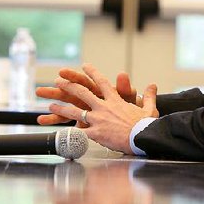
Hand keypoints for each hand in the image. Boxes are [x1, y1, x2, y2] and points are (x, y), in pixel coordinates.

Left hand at [39, 63, 157, 153]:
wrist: (143, 138)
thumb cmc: (146, 125)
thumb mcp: (149, 108)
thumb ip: (148, 96)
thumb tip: (152, 85)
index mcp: (115, 100)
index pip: (102, 82)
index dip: (92, 72)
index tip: (85, 65)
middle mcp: (104, 107)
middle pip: (82, 93)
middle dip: (69, 86)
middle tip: (58, 81)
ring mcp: (98, 119)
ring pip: (75, 111)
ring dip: (62, 107)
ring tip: (51, 104)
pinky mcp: (95, 133)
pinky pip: (79, 132)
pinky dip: (69, 132)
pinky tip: (59, 132)